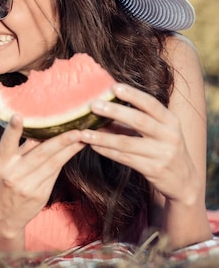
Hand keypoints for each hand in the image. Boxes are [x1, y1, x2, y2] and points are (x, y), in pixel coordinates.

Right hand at [0, 115, 84, 250]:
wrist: (4, 217)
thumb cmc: (4, 184)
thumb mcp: (3, 166)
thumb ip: (18, 149)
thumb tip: (38, 127)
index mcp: (0, 163)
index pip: (6, 144)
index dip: (12, 130)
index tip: (17, 116)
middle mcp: (13, 173)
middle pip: (39, 154)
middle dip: (59, 141)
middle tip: (76, 130)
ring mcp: (28, 185)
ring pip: (52, 163)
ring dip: (69, 149)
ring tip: (82, 136)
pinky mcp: (41, 194)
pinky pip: (55, 173)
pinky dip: (65, 159)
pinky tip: (75, 149)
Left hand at [81, 83, 201, 203]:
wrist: (183, 181)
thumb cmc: (163, 148)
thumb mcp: (158, 131)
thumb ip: (137, 119)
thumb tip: (104, 104)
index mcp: (171, 121)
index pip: (152, 104)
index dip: (133, 95)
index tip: (113, 87)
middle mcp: (170, 136)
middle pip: (140, 121)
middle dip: (115, 112)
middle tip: (93, 105)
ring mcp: (162, 154)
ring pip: (127, 143)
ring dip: (102, 138)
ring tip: (84, 132)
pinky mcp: (153, 170)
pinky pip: (125, 158)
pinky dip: (107, 151)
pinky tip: (93, 146)